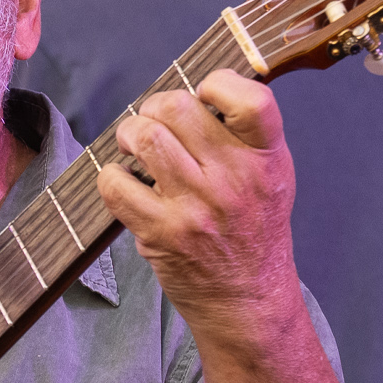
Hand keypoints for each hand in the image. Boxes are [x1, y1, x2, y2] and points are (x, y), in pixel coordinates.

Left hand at [97, 70, 301, 350]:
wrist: (247, 299)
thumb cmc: (254, 229)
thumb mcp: (271, 176)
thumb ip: (244, 135)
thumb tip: (195, 89)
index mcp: (267, 160)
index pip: (252, 100)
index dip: (219, 83)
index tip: (204, 94)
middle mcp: (234, 181)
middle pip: (178, 108)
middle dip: (155, 108)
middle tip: (153, 122)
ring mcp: (196, 208)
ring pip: (144, 138)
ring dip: (129, 134)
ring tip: (133, 146)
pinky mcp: (161, 234)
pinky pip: (115, 185)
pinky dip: (111, 177)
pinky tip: (124, 183)